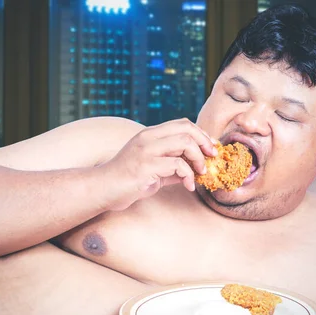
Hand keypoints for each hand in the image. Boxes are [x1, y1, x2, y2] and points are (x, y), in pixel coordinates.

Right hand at [102, 118, 216, 210]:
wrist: (103, 189)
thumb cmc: (127, 181)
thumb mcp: (154, 171)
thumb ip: (173, 168)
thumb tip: (195, 171)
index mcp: (150, 135)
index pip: (182, 123)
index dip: (201, 134)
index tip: (210, 149)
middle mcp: (148, 138)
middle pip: (186, 129)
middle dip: (204, 142)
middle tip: (212, 158)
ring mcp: (146, 150)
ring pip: (185, 143)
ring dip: (198, 159)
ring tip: (201, 173)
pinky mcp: (146, 165)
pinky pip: (178, 164)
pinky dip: (189, 175)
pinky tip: (188, 186)